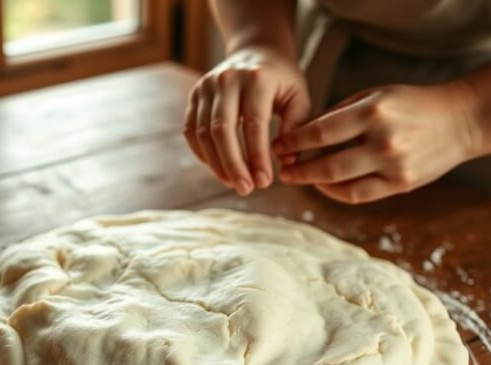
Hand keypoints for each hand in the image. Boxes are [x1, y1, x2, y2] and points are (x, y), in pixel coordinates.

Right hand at [184, 47, 310, 195]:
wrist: (257, 50)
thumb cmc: (282, 80)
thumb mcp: (298, 97)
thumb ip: (295, 128)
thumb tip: (287, 163)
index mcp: (256, 79)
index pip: (254, 125)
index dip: (258, 157)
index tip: (264, 182)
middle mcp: (227, 80)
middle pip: (222, 131)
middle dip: (233, 165)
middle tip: (246, 189)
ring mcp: (206, 86)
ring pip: (203, 133)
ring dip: (217, 164)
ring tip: (234, 184)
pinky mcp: (195, 95)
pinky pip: (192, 131)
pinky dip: (203, 154)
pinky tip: (218, 169)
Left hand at [273, 82, 483, 203]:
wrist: (461, 120)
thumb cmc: (410, 104)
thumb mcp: (374, 95)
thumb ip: (338, 114)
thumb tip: (299, 134)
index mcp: (374, 112)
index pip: (321, 132)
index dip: (295, 142)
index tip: (278, 145)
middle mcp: (384, 140)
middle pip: (327, 163)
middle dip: (298, 168)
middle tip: (281, 169)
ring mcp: (394, 166)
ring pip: (341, 183)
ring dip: (313, 182)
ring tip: (299, 177)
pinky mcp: (402, 184)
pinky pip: (359, 195)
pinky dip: (337, 192)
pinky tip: (325, 185)